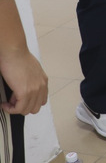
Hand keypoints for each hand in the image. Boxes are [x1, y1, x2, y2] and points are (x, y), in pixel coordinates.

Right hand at [0, 0, 47, 115]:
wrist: (14, 52)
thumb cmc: (18, 57)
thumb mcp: (30, 70)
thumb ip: (29, 81)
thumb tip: (20, 89)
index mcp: (43, 81)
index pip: (41, 100)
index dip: (28, 102)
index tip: (19, 99)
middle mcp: (41, 86)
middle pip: (35, 107)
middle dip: (22, 107)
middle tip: (12, 101)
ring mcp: (34, 90)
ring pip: (26, 110)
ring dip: (15, 108)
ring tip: (7, 102)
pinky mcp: (25, 92)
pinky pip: (18, 108)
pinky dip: (10, 109)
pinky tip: (4, 104)